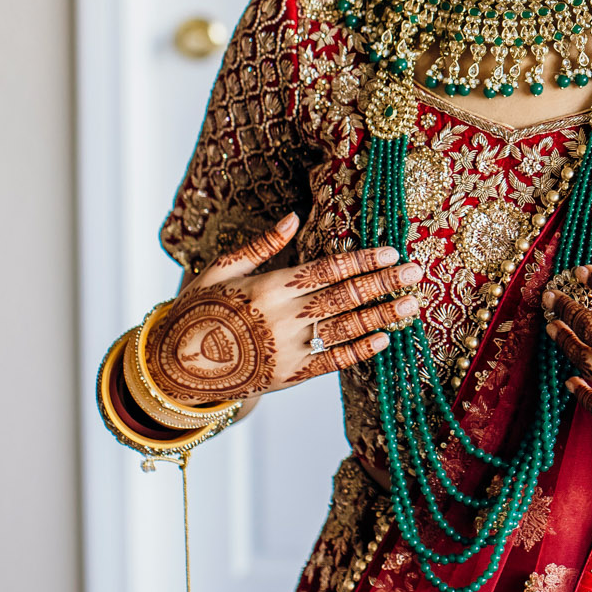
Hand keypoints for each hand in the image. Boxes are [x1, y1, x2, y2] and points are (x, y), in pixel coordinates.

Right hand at [145, 212, 419, 408]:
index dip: (362, 261)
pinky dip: (357, 352)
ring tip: (411, 306)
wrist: (174, 366)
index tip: (392, 253)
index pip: (327, 269)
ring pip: (344, 329)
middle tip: (417, 274)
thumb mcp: (221, 270)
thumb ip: (261, 245)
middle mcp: (283, 317)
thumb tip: (294, 215)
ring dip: (381, 316)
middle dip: (383, 284)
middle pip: (344, 297)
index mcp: (269, 287)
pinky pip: (330, 363)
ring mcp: (288, 349)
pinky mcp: (288, 376)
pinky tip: (383, 341)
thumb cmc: (198, 310)